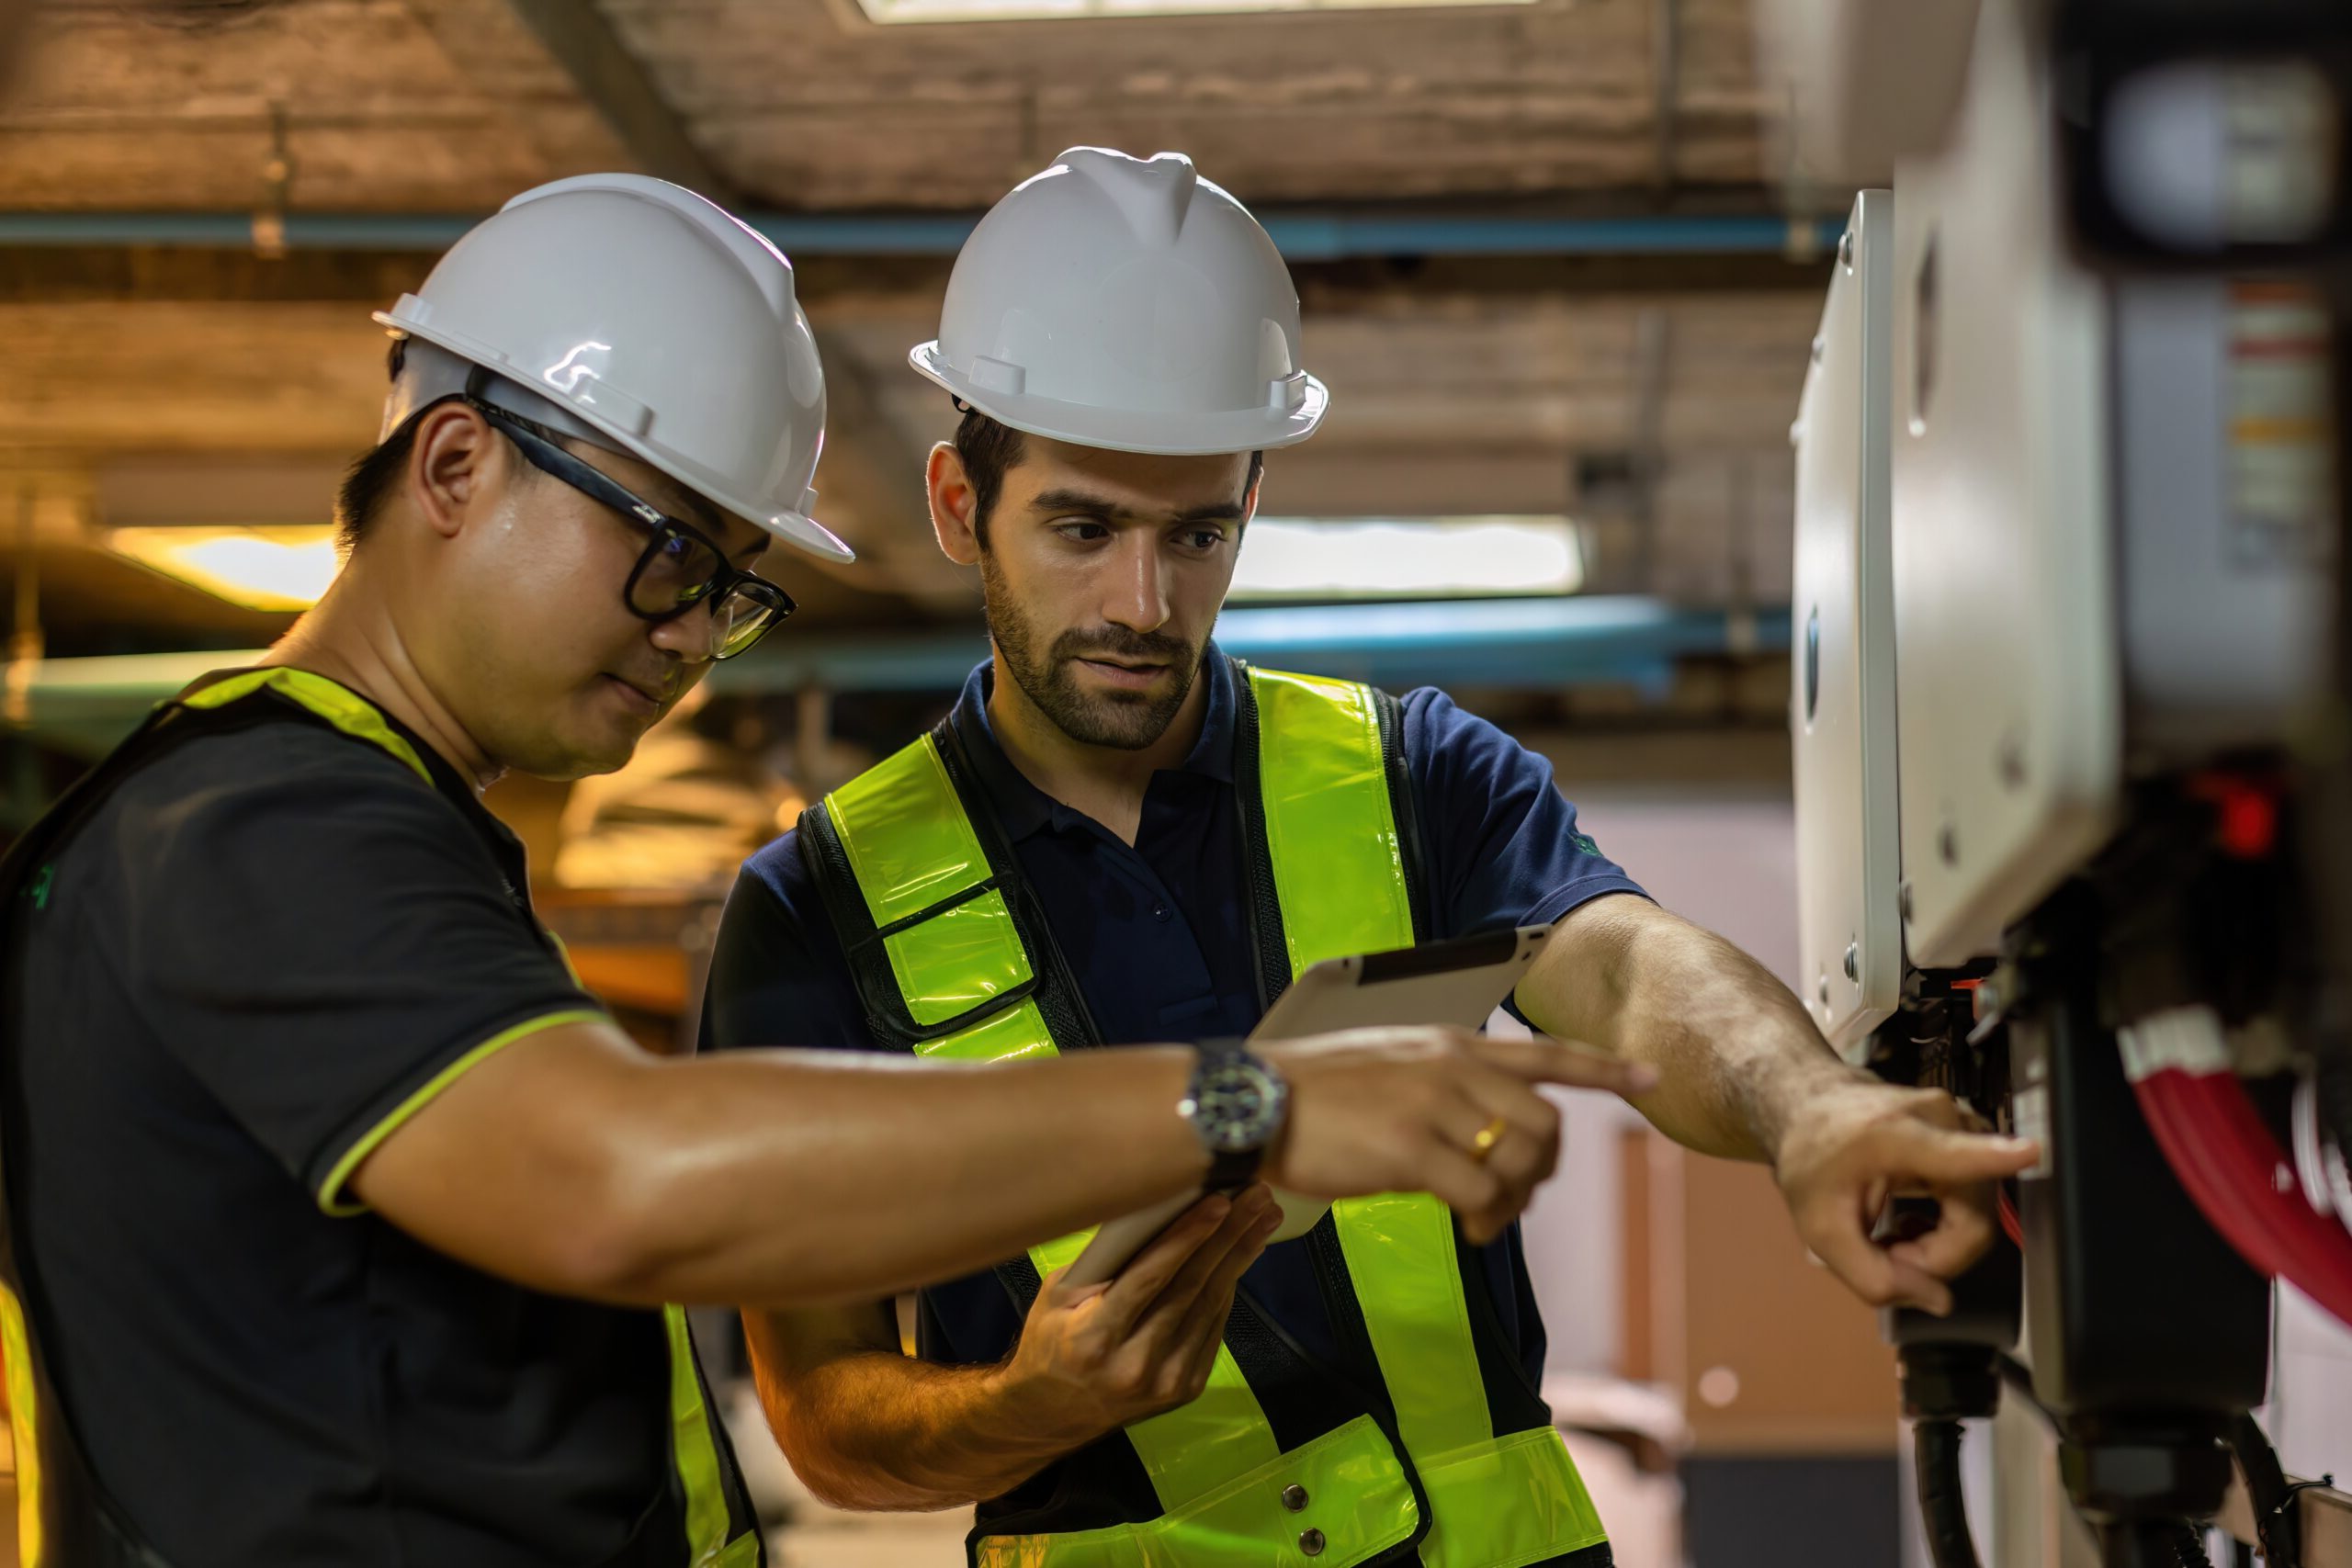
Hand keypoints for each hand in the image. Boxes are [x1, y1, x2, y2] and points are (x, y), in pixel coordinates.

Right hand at [991, 1188, 1280, 1447]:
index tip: (1218, 1202)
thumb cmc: (1050, 1342)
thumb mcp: (1056, 1298)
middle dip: (1227, 1237)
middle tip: (1257, 1195)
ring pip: (1210, 1306)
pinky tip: (1243, 1253)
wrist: (1052, 1416)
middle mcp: (1134, 1364)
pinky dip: (1229, 1287)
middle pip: (1190, 1288)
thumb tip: (1152, 1213)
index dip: (1187, 1238)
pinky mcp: (1185, 1388)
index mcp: (1094, 1338)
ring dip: (1240, 1257)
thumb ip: (1101, 1264)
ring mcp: (1165, 1381)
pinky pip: (1213, 1327)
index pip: (1150, 1279)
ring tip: (1264, 1216)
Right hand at [1260, 1027, 1659, 1244]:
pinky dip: (1487, 1220)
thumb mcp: (1391, 1062)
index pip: (1544, 1053)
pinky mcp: (1411, 1149)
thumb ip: (1443, 1083)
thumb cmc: (1314, 1091)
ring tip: (1485, 1220)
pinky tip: (1468, 1230)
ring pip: (1520, 1159)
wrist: (1257, 1101)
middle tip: (1514, 1200)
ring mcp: (1433, 1106)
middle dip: (1545, 1172)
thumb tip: (1481, 1130)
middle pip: (1546, 1123)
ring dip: (1516, 1201)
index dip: (1604, 1069)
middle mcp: (1452, 1067)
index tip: (1649, 1079)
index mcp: (1450, 1044)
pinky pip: (1481, 1192)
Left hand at [1772, 1078, 2039, 1314]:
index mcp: (1894, 1136)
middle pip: (1972, 1218)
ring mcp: (1962, 1122)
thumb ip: (1872, 1277)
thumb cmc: (1812, 1164)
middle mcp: (1940, 1121)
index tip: (2032, 1152)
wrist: (1809, 1106)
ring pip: (1977, 1213)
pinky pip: (1976, 1198)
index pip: (1954, 1153)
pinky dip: (1946, 1224)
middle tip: (1886, 1254)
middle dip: (1932, 1256)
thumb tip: (1941, 1301)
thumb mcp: (1822, 1232)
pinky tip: (1909, 1224)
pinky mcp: (1971, 1133)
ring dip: (1939, 1242)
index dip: (1996, 1157)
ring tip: (1892, 1238)